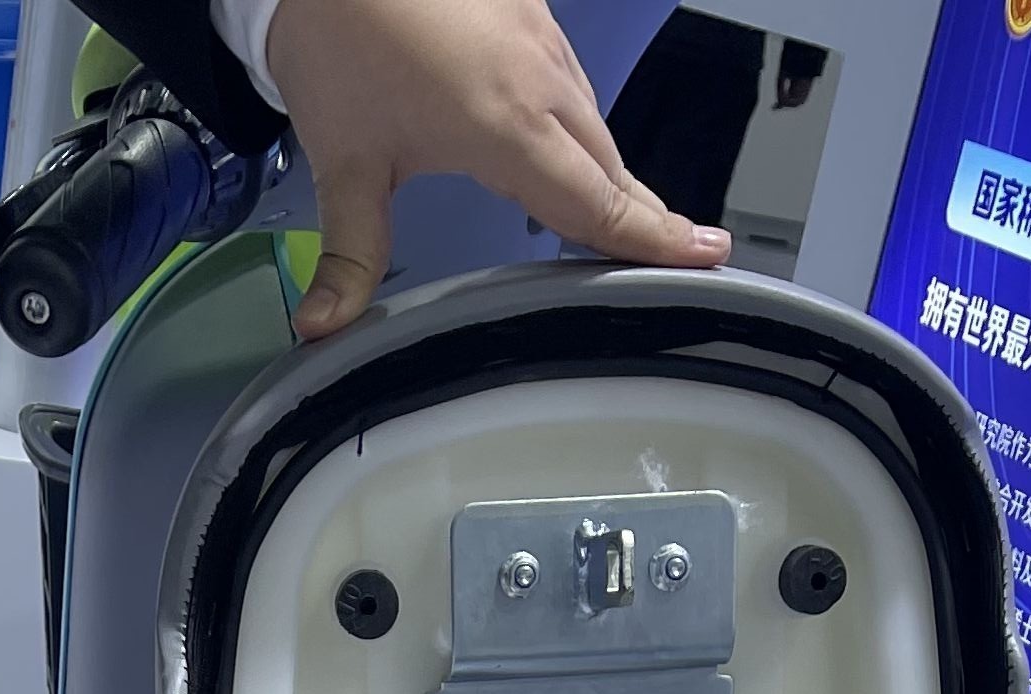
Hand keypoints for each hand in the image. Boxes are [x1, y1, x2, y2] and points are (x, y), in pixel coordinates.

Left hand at [264, 0, 729, 339]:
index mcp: (507, 127)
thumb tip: (324, 325)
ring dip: (605, 172)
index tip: (706, 256)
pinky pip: (570, 84)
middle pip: (607, 167)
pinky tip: (562, 150)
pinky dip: (578, 127)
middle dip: (641, 215)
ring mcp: (540, 40)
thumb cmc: (339, 38)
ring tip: (619, 218)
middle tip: (681, 256)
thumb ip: (349, 254)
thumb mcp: (342, 161)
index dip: (652, 238)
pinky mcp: (529, 14)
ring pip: (592, 123)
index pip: (596, 203)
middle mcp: (540, 82)